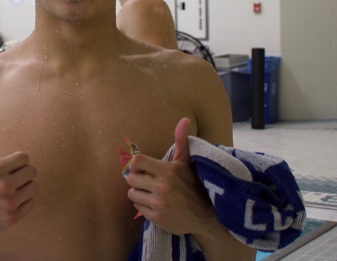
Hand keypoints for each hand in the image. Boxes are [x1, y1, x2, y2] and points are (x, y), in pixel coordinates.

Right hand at [0, 116, 38, 236]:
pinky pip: (31, 203)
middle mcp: (5, 186)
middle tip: (13, 176)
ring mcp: (9, 203)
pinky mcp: (13, 217)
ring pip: (34, 187)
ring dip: (25, 187)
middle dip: (23, 172)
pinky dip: (24, 201)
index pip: (24, 157)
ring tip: (13, 188)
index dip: (18, 160)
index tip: (10, 165)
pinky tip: (12, 200)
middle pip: (32, 171)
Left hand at [125, 118, 214, 235]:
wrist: (206, 217)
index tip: (140, 169)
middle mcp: (162, 187)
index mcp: (167, 170)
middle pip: (131, 180)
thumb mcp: (187, 163)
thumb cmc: (193, 185)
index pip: (136, 162)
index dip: (134, 165)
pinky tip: (156, 205)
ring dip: (139, 194)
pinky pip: (138, 208)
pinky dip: (144, 206)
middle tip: (147, 183)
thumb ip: (181, 140)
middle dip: (137, 181)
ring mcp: (159, 203)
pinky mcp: (157, 218)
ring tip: (151, 194)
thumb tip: (185, 119)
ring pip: (132, 194)